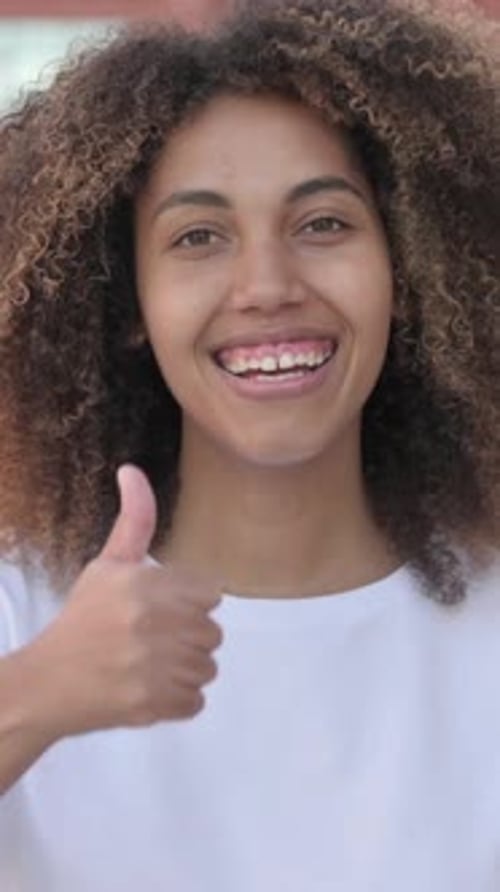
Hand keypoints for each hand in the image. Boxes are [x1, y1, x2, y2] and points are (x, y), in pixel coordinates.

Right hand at [27, 464, 222, 738]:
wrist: (48, 682)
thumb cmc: (82, 618)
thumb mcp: (107, 565)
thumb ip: (135, 520)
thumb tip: (132, 468)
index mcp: (144, 584)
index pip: (211, 593)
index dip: (190, 602)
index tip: (165, 610)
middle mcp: (152, 623)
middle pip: (212, 633)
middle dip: (188, 637)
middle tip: (154, 640)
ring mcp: (154, 668)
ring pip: (207, 668)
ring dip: (185, 669)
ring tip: (152, 666)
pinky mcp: (153, 705)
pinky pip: (196, 701)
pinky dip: (178, 700)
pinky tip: (150, 688)